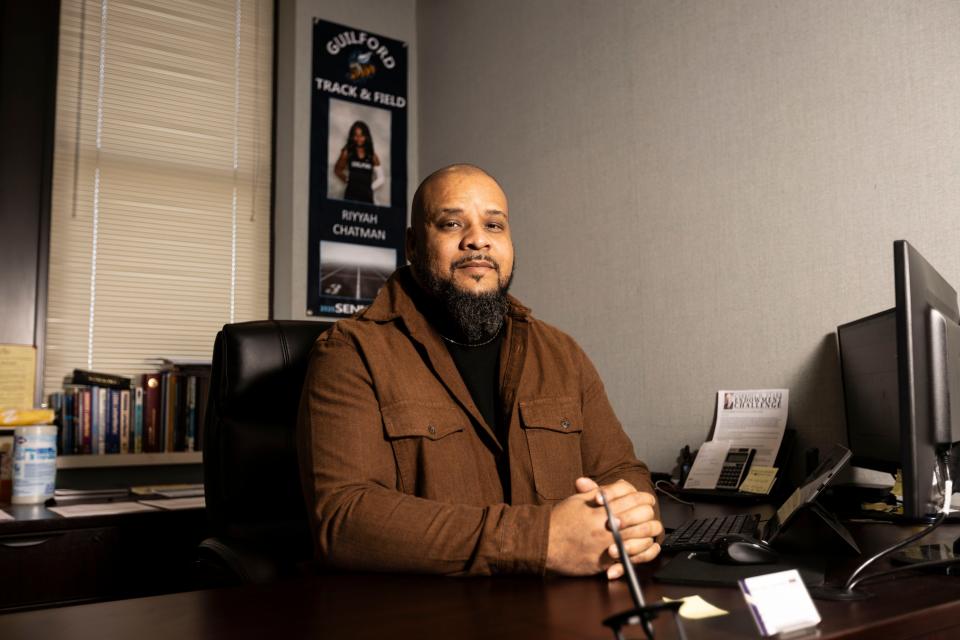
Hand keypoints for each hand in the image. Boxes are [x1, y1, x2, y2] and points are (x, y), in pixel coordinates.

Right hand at [545, 477, 661, 576]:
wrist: (542, 542)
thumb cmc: (559, 520)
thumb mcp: (579, 500)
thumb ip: (601, 492)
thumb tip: (621, 485)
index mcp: (600, 509)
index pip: (632, 497)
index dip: (642, 496)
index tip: (645, 498)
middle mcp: (605, 527)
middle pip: (640, 516)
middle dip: (648, 513)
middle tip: (648, 512)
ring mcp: (605, 545)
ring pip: (639, 538)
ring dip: (646, 533)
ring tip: (648, 530)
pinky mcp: (602, 562)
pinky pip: (627, 559)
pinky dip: (636, 553)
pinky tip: (639, 548)